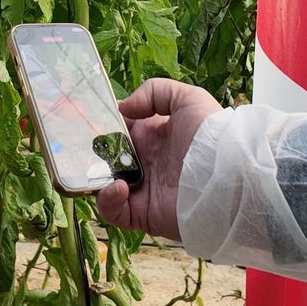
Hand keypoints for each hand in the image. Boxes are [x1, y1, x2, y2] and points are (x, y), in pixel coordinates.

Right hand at [96, 78, 223, 240]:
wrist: (227, 177)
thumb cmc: (210, 134)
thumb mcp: (188, 98)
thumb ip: (154, 92)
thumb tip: (122, 107)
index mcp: (153, 136)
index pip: (119, 130)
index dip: (103, 124)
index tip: (87, 119)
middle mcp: (145, 162)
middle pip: (106, 158)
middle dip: (91, 152)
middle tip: (79, 146)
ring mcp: (142, 189)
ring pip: (104, 184)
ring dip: (96, 176)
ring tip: (101, 168)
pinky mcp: (142, 213)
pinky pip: (114, 211)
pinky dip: (108, 200)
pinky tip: (119, 187)